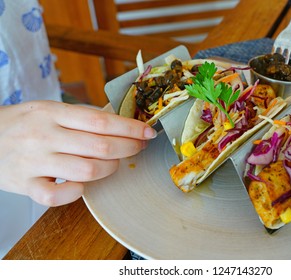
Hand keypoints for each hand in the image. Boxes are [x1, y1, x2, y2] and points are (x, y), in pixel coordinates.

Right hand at [0, 101, 156, 205]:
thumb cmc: (24, 123)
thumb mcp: (48, 109)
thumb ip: (81, 116)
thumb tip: (121, 123)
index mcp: (52, 113)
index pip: (101, 121)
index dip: (130, 128)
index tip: (148, 133)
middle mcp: (44, 136)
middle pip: (100, 147)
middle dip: (128, 149)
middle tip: (138, 148)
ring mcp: (34, 162)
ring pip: (87, 171)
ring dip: (109, 169)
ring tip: (112, 164)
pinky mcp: (25, 185)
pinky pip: (56, 196)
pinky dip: (75, 193)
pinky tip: (81, 186)